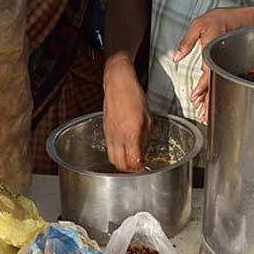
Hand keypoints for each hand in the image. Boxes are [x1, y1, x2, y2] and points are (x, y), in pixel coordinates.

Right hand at [103, 54, 150, 171]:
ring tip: (130, 163)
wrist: (118, 83)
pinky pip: (109, 148)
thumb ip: (145, 136)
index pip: (133, 161)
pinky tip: (123, 151)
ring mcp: (109, 134)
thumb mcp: (148, 117)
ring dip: (121, 164)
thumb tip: (144, 150)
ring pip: (113, 158)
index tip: (145, 169)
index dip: (140, 169)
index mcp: (131, 133)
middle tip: (138, 169)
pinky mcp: (105, 131)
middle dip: (130, 170)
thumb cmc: (134, 95)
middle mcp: (118, 136)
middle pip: (121, 164)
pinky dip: (116, 154)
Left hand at [175, 7, 253, 122]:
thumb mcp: (198, 25)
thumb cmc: (221, 19)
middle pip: (213, 85)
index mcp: (212, 52)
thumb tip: (177, 56)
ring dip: (211, 100)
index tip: (195, 98)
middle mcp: (219, 61)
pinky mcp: (225, 65)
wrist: (241, 18)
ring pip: (218, 86)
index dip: (201, 88)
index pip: (207, 75)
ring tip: (206, 113)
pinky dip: (215, 92)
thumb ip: (187, 41)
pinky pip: (220, 81)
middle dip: (207, 101)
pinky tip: (211, 100)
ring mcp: (224, 64)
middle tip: (202, 115)